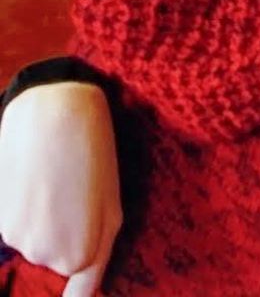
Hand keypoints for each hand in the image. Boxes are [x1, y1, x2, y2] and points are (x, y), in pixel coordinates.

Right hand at [0, 82, 121, 296]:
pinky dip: (26, 205)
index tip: (76, 214)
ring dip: (45, 215)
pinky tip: (36, 177)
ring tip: (56, 178)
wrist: (55, 111)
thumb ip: (96, 262)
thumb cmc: (94, 154)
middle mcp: (44, 255)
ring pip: (34, 240)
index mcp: (80, 256)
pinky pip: (16, 224)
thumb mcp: (112, 209)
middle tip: (75, 188)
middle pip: (55, 258)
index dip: (83, 251)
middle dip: (66, 230)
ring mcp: (17, 238)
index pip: (79, 284)